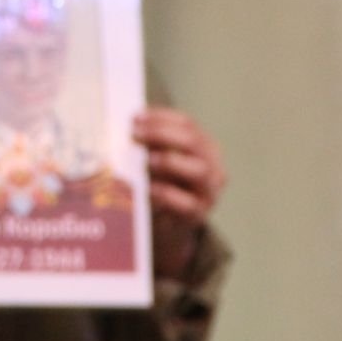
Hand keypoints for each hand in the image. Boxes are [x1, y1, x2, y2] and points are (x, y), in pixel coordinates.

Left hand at [134, 107, 225, 279]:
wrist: (171, 223)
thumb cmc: (164, 183)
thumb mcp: (160, 160)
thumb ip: (152, 145)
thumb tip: (129, 128)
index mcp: (205, 146)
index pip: (187, 124)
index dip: (161, 117)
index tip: (135, 117)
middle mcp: (212, 165)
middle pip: (192, 142)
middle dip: (161, 134)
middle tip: (134, 134)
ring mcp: (209, 191)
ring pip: (198, 170)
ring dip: (169, 161)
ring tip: (146, 160)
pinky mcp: (198, 214)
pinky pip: (186, 202)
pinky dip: (167, 193)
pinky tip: (150, 188)